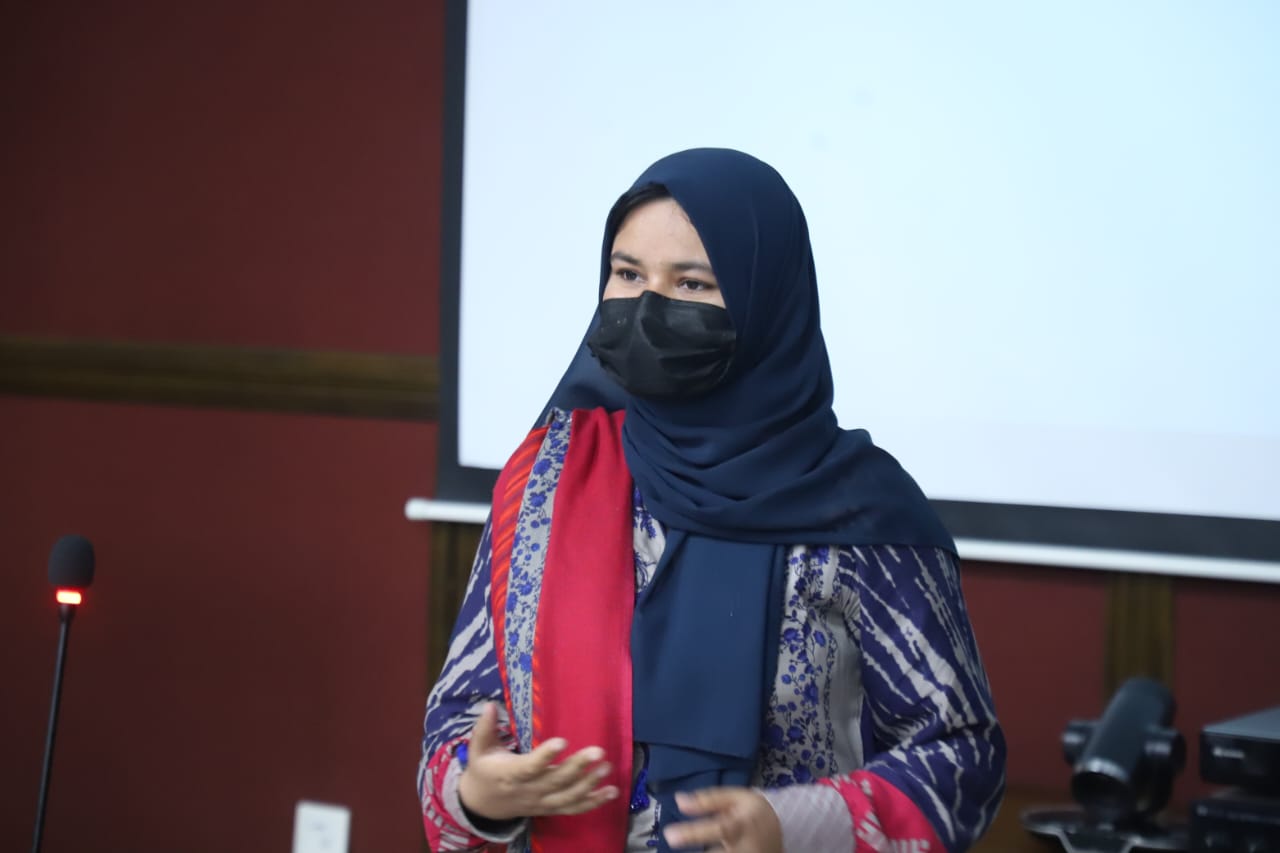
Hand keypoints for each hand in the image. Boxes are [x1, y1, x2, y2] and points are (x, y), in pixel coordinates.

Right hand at [455, 702, 618, 820]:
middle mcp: (527, 791)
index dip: (545, 756)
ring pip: (567, 797)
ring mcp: (540, 802)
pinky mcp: (549, 808)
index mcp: (509, 774)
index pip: (528, 767)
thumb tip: (490, 705)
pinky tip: (612, 792)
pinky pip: (572, 808)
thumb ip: (484, 728)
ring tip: (607, 768)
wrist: (481, 805)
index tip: (562, 741)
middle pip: (555, 781)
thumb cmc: (482, 771)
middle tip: (598, 752)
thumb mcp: (478, 749)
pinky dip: (593, 802)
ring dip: (589, 784)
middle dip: (577, 767)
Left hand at [662, 788, 782, 852]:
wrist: (781, 835)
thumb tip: (679, 800)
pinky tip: (694, 852)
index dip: (692, 834)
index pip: (717, 829)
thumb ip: (709, 798)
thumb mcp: (737, 798)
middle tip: (672, 840)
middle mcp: (744, 848)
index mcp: (742, 824)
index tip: (669, 834)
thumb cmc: (753, 813)